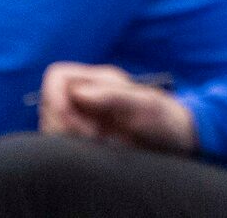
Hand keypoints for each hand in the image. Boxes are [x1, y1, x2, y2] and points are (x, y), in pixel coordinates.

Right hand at [40, 62, 196, 152]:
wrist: (178, 141)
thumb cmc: (166, 119)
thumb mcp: (146, 106)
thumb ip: (113, 96)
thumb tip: (79, 93)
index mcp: (99, 81)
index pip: (56, 77)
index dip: (55, 98)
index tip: (74, 123)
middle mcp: (88, 96)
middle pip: (49, 103)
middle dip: (61, 124)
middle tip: (92, 137)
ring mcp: (85, 116)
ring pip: (51, 124)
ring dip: (66, 138)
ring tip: (97, 144)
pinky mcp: (85, 137)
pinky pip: (61, 141)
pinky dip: (70, 148)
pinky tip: (94, 151)